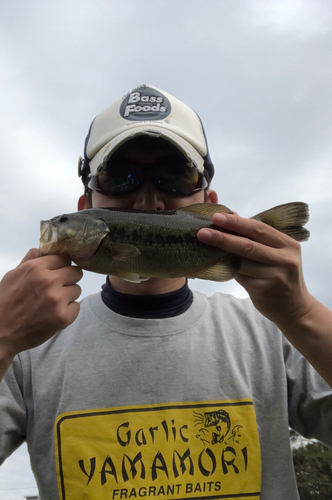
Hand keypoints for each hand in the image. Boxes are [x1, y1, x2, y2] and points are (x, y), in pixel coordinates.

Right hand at [0, 249, 82, 362]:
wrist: (1, 333)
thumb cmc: (5, 302)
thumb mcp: (12, 275)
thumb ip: (29, 261)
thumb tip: (41, 250)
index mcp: (36, 268)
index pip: (64, 258)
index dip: (61, 266)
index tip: (58, 272)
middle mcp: (50, 281)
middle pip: (76, 272)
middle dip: (68, 279)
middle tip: (58, 288)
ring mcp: (58, 300)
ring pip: (77, 289)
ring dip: (68, 295)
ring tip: (53, 303)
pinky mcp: (64, 317)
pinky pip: (76, 307)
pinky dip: (68, 311)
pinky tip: (54, 314)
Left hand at [197, 213, 314, 329]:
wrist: (293, 307)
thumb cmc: (280, 274)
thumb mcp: (277, 253)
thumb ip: (256, 236)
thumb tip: (232, 215)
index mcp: (288, 244)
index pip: (259, 229)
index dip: (237, 222)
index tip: (217, 217)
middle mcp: (284, 259)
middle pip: (249, 245)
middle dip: (223, 237)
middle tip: (203, 232)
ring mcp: (275, 276)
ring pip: (242, 262)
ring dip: (221, 255)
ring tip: (204, 247)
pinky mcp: (263, 290)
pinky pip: (239, 276)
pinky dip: (226, 269)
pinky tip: (215, 264)